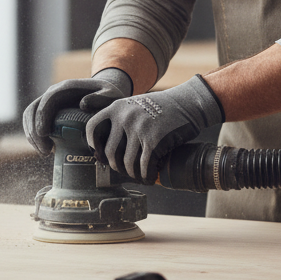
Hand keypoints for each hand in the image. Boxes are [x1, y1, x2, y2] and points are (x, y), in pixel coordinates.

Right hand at [21, 67, 132, 154]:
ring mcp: (49, 103)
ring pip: (30, 117)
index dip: (42, 116)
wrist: (104, 94)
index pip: (47, 100)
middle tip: (45, 151)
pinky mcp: (49, 113)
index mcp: (66, 88)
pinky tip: (46, 149)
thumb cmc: (108, 96)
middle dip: (34, 131)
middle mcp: (54, 94)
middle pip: (33, 109)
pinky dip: (35, 136)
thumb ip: (101, 98)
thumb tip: (83, 104)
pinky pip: (34, 122)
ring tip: (45, 152)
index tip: (44, 134)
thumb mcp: (110, 95)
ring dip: (32, 136)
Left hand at [85, 75, 223, 183]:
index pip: (92, 127)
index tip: (100, 155)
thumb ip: (120, 120)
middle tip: (125, 170)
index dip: (94, 144)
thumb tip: (104, 151)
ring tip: (139, 175)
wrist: (188, 102)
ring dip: (133, 174)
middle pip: (109, 152)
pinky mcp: (154, 140)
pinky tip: (149, 177)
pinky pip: (144, 166)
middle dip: (117, 166)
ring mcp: (139, 129)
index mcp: (117, 107)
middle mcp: (125, 117)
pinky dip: (146, 176)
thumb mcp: (135, 105)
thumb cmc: (162, 108)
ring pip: (127, 163)